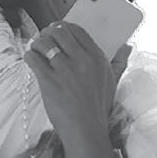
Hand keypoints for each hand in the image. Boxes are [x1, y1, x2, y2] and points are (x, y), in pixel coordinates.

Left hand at [23, 21, 131, 146]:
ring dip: (36, 43)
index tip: (55, 29)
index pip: (76, 30)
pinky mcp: (49, 80)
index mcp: (97, 58)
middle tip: (43, 38)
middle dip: (47, 32)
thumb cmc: (98, 106)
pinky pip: (33, 58)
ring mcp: (64, 70)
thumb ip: (119, 62)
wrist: (86, 131)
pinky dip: (29, 55)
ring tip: (36, 49)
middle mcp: (81, 60)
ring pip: (43, 42)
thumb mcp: (113, 82)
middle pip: (58, 32)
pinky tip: (31, 59)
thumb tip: (127, 46)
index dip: (62, 26)